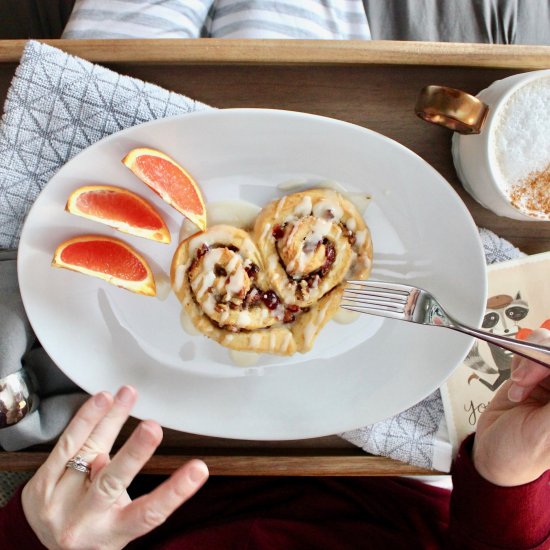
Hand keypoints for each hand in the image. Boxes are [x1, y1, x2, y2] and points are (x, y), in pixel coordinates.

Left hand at [21, 386, 208, 549]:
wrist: (47, 544)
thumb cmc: (94, 526)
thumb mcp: (116, 520)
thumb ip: (117, 492)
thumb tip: (102, 458)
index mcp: (113, 533)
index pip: (149, 513)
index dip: (175, 491)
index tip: (199, 469)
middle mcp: (84, 521)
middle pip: (111, 484)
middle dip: (134, 452)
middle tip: (153, 428)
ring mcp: (57, 504)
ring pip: (88, 454)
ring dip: (111, 420)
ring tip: (127, 396)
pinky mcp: (39, 486)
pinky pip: (65, 446)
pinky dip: (85, 420)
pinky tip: (101, 401)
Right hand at [472, 328, 549, 486]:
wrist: (492, 452)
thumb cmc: (522, 453)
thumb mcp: (546, 433)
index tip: (543, 366)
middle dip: (541, 358)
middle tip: (523, 379)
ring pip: (547, 345)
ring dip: (528, 361)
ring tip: (518, 386)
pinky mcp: (536, 372)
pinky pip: (532, 348)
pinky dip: (519, 360)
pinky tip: (516, 384)